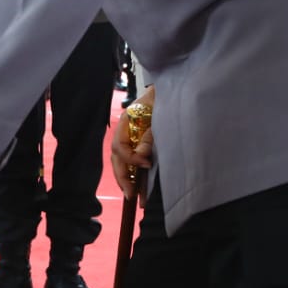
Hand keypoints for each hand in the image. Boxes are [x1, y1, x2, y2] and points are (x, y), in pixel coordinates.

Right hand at [110, 87, 155, 205]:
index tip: (147, 165)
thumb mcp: (156, 115)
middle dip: (123, 177)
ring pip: (121, 162)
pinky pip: (130, 163)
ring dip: (126, 179)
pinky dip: (133, 176)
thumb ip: (149, 136)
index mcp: (125, 122)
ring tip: (133, 196)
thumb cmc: (162, 100)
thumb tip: (142, 157)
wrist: (170, 91)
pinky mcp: (138, 145)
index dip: (131, 158)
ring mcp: (129, 139)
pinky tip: (138, 189)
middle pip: (116, 158)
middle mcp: (124, 132)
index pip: (120, 146)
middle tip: (131, 194)